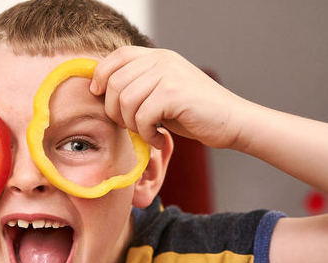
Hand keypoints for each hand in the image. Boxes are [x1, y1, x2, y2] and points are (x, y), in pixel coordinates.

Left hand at [90, 46, 247, 149]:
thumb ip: (137, 86)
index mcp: (157, 57)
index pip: (117, 56)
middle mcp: (162, 60)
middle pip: (115, 83)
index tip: (99, 96)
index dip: (101, 76)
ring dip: (132, 125)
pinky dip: (147, 135)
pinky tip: (159, 139)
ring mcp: (168, 74)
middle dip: (115, 112)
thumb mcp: (160, 93)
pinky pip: (142, 117)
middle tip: (132, 126)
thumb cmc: (192, 113)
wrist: (230, 122)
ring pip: (125, 102)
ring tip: (148, 133)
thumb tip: (100, 91)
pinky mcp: (173, 93)